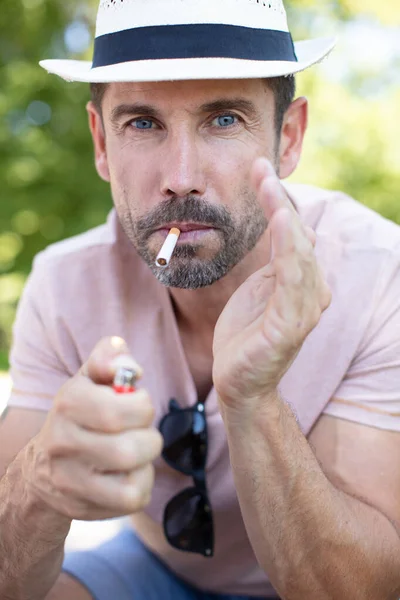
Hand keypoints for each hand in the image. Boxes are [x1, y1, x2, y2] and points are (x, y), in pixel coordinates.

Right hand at [22, 337, 162, 520]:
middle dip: (150, 439)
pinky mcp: (80, 507)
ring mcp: (68, 480)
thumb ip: (111, 357)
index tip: (139, 405)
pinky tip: (128, 474)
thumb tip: (129, 368)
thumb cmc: (83, 411)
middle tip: (140, 432)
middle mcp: (62, 442)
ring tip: (135, 453)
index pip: (117, 410)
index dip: (143, 407)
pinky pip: (131, 501)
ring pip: (132, 482)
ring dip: (145, 464)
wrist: (44, 464)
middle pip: (129, 451)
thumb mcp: (91, 376)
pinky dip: (141, 486)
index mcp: (68, 402)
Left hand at [213, 158, 331, 408]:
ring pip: (298, 253)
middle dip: (278, 200)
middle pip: (298, 236)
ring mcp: (303, 309)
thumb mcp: (259, 287)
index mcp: (302, 281)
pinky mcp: (289, 325)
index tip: (259, 169)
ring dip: (283, 216)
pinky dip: (289, 250)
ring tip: (269, 186)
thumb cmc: (247, 334)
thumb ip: (276, 259)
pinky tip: (283, 223)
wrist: (239, 381)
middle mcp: (310, 292)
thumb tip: (291, 224)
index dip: (278, 200)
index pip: (293, 232)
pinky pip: (291, 281)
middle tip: (260, 168)